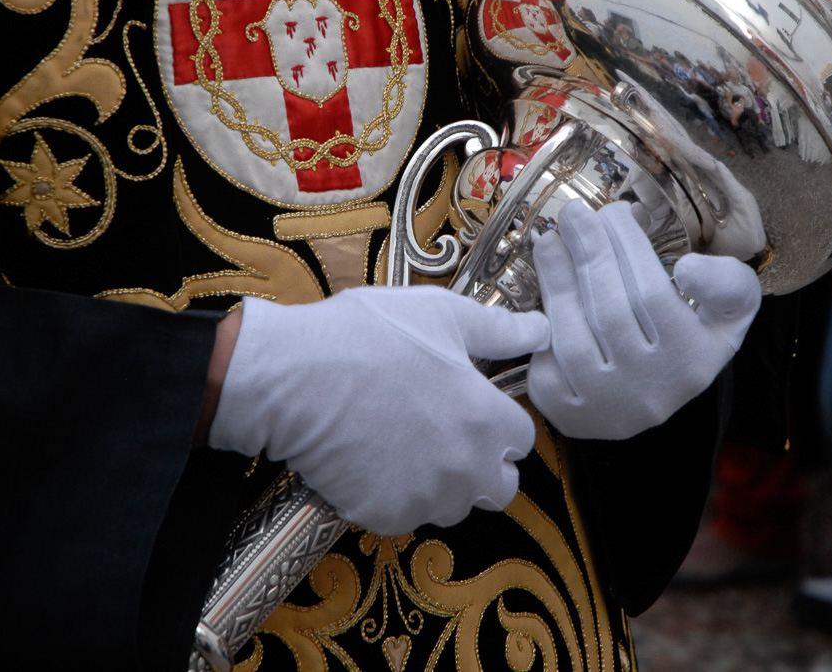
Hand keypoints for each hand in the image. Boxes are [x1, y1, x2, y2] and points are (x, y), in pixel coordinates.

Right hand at [210, 286, 550, 534]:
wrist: (291, 377)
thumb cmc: (368, 336)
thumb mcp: (443, 315)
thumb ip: (500, 331)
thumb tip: (540, 329)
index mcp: (488, 421)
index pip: (523, 441)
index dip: (501, 425)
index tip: (475, 412)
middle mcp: (467, 468)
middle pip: (499, 488)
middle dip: (484, 468)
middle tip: (448, 439)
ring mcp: (426, 498)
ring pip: (453, 507)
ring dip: (442, 487)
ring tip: (407, 449)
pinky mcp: (384, 515)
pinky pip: (405, 517)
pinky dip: (395, 499)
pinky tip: (374, 464)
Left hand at [527, 200, 761, 439]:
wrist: (654, 397)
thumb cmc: (690, 340)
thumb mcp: (730, 313)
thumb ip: (728, 285)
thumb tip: (688, 266)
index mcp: (691, 361)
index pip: (652, 295)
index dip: (628, 247)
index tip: (614, 210)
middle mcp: (649, 389)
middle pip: (610, 311)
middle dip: (588, 253)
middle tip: (574, 214)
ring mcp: (605, 406)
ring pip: (573, 336)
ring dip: (557, 280)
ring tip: (551, 241)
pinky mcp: (569, 414)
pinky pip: (546, 363)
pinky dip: (541, 322)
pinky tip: (544, 288)